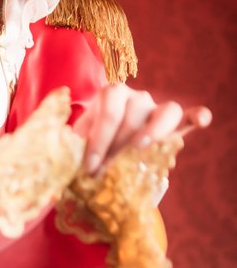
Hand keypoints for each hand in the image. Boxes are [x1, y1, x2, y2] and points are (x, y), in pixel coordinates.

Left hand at [75, 84, 211, 173]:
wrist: (109, 142)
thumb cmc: (93, 141)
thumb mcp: (80, 141)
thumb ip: (75, 148)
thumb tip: (65, 164)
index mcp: (111, 95)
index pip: (108, 113)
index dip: (99, 141)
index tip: (90, 168)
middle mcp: (136, 97)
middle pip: (134, 115)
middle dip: (119, 146)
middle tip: (107, 172)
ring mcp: (157, 108)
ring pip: (165, 111)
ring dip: (154, 130)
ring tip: (141, 149)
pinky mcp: (175, 122)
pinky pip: (189, 114)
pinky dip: (197, 116)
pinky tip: (201, 122)